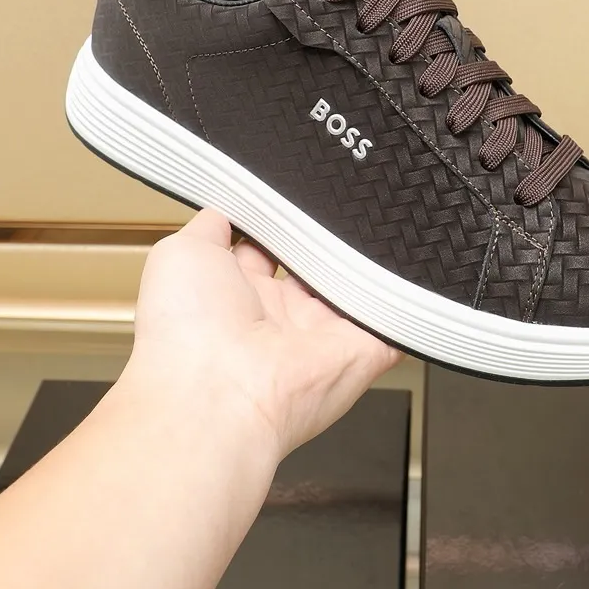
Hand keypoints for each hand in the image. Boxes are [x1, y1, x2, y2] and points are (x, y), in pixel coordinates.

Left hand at [131, 209, 402, 460]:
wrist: (218, 395)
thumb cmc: (186, 332)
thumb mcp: (180, 254)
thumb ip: (211, 226)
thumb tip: (228, 209)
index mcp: (234, 292)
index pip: (267, 246)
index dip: (281, 219)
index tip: (296, 192)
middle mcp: (278, 316)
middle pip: (317, 263)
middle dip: (327, 236)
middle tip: (338, 206)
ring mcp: (321, 335)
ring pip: (357, 286)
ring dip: (365, 259)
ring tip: (372, 224)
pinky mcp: (363, 352)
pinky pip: (396, 321)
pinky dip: (406, 299)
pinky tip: (408, 265)